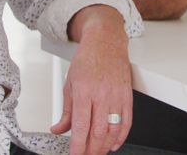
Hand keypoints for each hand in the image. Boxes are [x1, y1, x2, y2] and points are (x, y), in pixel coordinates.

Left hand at [51, 6, 131, 154]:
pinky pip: (127, 121)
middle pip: (98, 132)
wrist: (106, 42)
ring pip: (113, 129)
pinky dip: (121, 136)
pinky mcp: (128, 96)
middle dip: (91, 150)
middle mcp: (102, 94)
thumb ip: (65, 110)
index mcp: (84, 91)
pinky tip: (114, 144)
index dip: (78, 146)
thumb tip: (58, 129)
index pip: (81, 126)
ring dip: (105, 146)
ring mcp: (117, 96)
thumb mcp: (69, 83)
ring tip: (97, 152)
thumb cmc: (88, 59)